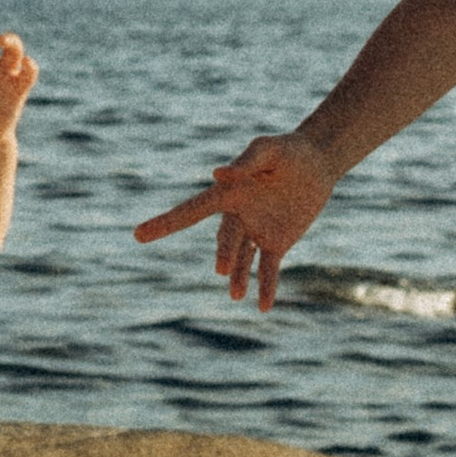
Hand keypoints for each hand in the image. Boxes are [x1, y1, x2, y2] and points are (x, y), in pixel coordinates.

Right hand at [134, 129, 336, 308]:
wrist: (317, 162)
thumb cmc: (288, 150)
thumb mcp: (269, 149)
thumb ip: (246, 162)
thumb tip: (217, 174)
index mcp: (227, 192)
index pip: (189, 211)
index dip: (164, 223)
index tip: (138, 235)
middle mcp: (237, 214)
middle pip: (224, 239)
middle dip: (223, 253)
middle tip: (222, 269)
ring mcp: (256, 230)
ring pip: (241, 258)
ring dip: (237, 276)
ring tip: (235, 295)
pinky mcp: (277, 242)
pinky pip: (267, 268)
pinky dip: (265, 287)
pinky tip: (263, 307)